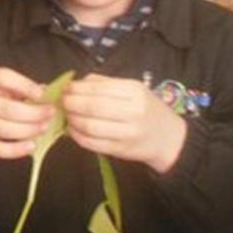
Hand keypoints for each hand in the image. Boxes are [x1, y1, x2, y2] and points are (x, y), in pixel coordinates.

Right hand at [0, 67, 54, 158]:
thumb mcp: (2, 87)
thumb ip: (22, 88)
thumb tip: (47, 91)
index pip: (3, 78)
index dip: (24, 85)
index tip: (42, 94)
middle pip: (8, 108)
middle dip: (33, 114)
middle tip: (49, 115)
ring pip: (4, 129)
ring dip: (28, 131)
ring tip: (43, 128)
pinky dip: (17, 149)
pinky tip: (31, 145)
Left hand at [61, 73, 187, 173]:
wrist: (170, 139)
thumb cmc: (147, 109)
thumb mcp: (133, 88)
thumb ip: (106, 83)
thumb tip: (78, 82)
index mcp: (134, 92)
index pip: (98, 89)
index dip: (77, 88)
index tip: (66, 88)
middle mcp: (132, 112)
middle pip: (92, 107)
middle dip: (71, 103)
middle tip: (62, 101)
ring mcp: (127, 134)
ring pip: (90, 127)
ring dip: (72, 120)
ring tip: (67, 115)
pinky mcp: (122, 151)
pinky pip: (93, 144)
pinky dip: (78, 136)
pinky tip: (73, 130)